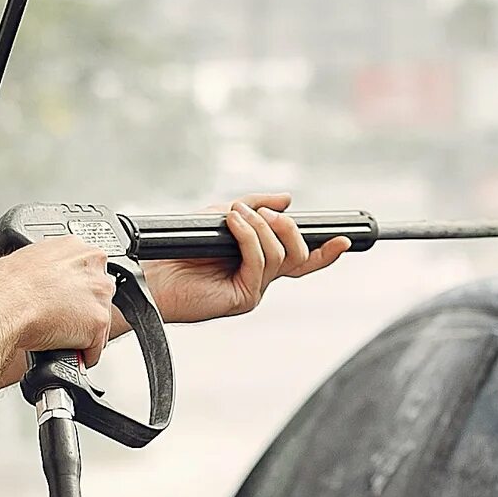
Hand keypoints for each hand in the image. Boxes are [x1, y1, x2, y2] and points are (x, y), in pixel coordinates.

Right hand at [0, 235, 120, 363]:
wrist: (1, 305)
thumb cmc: (4, 286)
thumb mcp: (28, 261)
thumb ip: (48, 270)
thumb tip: (45, 282)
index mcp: (75, 247)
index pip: (87, 273)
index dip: (73, 292)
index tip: (63, 301)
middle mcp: (93, 267)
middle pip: (97, 297)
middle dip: (81, 311)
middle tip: (58, 318)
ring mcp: (99, 295)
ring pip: (98, 323)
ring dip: (80, 333)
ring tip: (55, 334)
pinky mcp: (98, 322)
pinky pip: (94, 348)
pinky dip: (79, 355)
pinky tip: (60, 349)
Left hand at [140, 195, 350, 325]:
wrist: (153, 272)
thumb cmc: (182, 247)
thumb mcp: (223, 215)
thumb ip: (256, 207)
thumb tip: (287, 199)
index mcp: (260, 263)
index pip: (302, 260)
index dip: (326, 251)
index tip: (344, 237)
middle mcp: (261, 279)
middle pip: (299, 257)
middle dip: (288, 228)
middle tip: (266, 212)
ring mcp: (253, 290)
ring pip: (281, 256)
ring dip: (262, 227)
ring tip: (239, 214)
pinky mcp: (242, 298)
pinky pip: (259, 262)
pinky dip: (248, 236)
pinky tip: (233, 222)